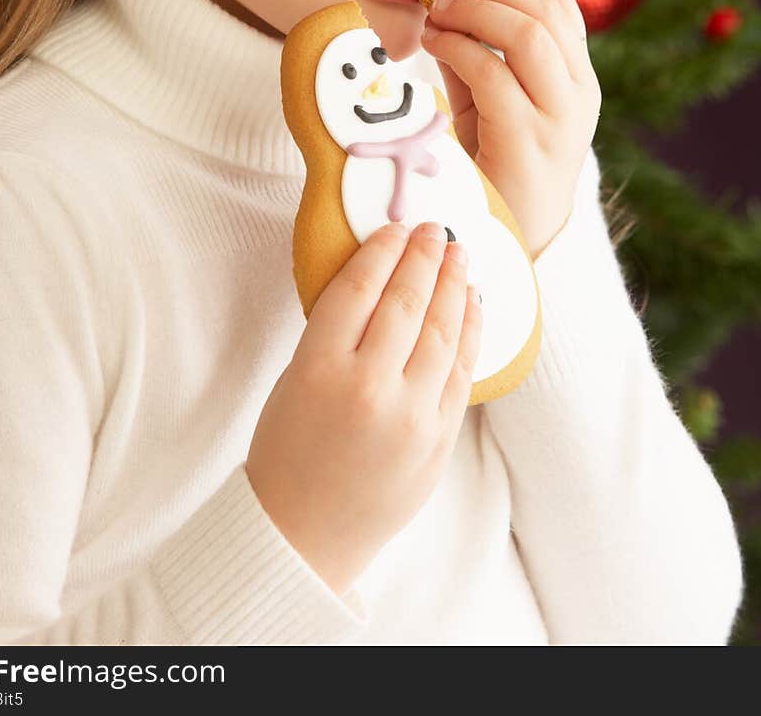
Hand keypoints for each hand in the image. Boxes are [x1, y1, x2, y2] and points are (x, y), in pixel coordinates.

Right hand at [246, 221, 481, 595]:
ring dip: (453, 286)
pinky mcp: (439, 440)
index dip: (382, 250)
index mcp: (319, 368)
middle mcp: (368, 389)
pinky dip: (470, 331)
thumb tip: (385, 280)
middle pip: (406, 303)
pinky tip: (472, 303)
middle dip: (424, 257)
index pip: (359, 288)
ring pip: (442, 332)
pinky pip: (461, 371)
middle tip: (435, 229)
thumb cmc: (289, 450)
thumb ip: (338, 333)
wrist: (302, 535)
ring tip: (458, 255)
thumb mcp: (296, 379)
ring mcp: (411, 417)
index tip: (395, 226)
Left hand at [420, 0, 601, 259]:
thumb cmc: (496, 166)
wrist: (514, 242)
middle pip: (545, 10)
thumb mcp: (490, 101)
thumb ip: (475, 54)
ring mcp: (558, 120)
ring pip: (527, 35)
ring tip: (436, 12)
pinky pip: (494, 76)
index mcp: (577, 78)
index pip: (560, 3)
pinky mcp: (527, 144)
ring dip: (472, 11)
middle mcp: (578, 94)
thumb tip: (440, 2)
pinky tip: (433, 45)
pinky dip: (458, 48)